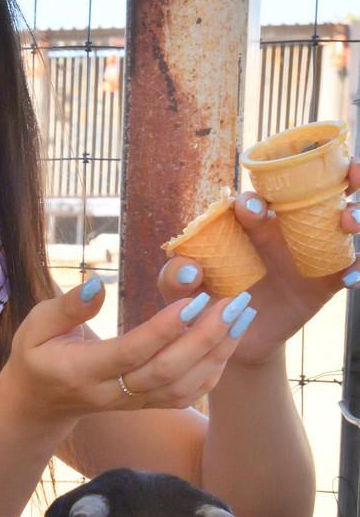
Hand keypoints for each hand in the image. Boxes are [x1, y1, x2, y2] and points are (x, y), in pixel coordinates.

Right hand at [4, 274, 259, 423]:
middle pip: (166, 372)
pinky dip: (214, 370)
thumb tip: (97, 284)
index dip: (164, 329)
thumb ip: (67, 307)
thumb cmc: (36, 354)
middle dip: (205, 338)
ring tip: (242, 316)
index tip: (194, 299)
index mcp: (82, 371)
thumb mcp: (35, 325)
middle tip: (235, 303)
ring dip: (218, 353)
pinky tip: (230, 340)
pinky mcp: (145, 406)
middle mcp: (111, 393)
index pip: (130, 352)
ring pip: (183, 388)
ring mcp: (131, 404)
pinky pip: (186, 395)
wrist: (39, 403)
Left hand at [158, 160, 359, 365]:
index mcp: (252, 221)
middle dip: (339, 175)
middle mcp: (286, 228)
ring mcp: (310, 252)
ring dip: (355, 215)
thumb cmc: (204, 303)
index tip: (248, 211)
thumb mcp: (181, 292)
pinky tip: (352, 275)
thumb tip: (190, 269)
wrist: (228, 341)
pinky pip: (349, 269)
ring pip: (344, 223)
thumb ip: (174, 277)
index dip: (259, 195)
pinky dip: (356, 268)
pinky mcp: (325, 282)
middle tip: (347, 175)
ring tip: (348, 223)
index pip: (263, 194)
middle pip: (321, 190)